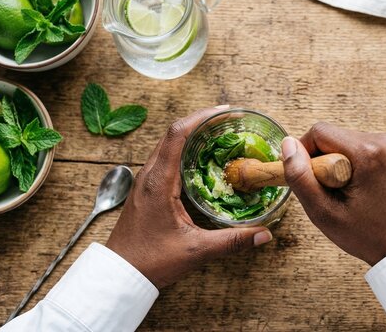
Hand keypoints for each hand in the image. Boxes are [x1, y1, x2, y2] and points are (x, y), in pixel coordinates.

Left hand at [106, 106, 272, 288]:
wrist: (120, 274)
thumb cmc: (151, 260)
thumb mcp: (196, 250)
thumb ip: (232, 241)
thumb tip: (265, 235)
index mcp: (159, 181)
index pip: (177, 135)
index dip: (200, 117)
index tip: (224, 111)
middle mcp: (149, 175)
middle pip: (173, 134)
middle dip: (201, 121)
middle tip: (229, 120)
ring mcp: (145, 181)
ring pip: (168, 145)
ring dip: (192, 134)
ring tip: (219, 133)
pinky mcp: (146, 190)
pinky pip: (166, 159)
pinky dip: (184, 150)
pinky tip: (202, 160)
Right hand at [281, 122, 385, 265]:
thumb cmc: (368, 235)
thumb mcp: (323, 212)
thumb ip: (300, 177)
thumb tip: (288, 145)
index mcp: (368, 152)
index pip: (319, 132)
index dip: (305, 154)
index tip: (312, 182)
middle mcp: (384, 141)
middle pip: (333, 136)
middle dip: (323, 161)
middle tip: (332, 193)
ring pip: (345, 141)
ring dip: (336, 163)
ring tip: (346, 193)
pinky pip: (359, 147)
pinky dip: (351, 164)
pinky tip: (358, 188)